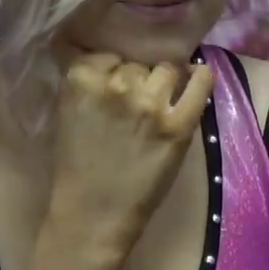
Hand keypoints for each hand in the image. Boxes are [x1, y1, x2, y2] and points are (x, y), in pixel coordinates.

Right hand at [48, 54, 213, 251]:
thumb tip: (114, 58)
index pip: (108, 53)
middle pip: (138, 62)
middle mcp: (117, 85)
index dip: (113, 70)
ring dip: (163, 81)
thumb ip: (88, 82)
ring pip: (167, 69)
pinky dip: (200, 78)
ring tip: (158, 103)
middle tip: (134, 104)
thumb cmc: (76, 168)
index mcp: (81, 79)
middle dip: (137, 78)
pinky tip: (196, 79)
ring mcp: (150, 104)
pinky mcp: (178, 125)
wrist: (91, 216)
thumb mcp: (67, 111)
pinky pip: (200, 84)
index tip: (113, 87)